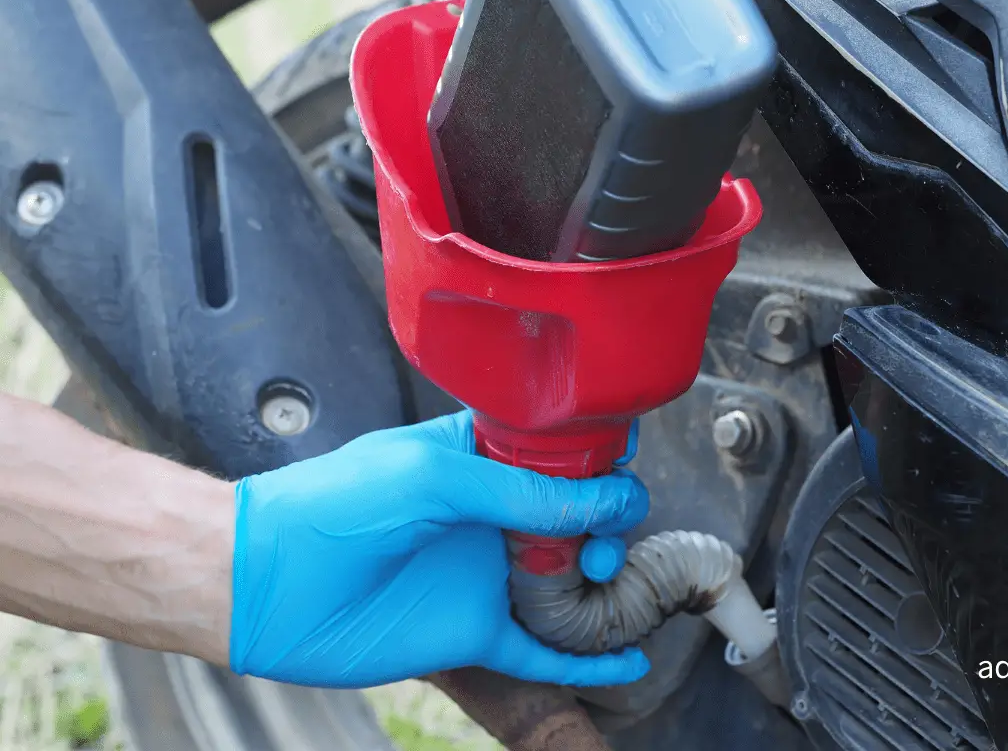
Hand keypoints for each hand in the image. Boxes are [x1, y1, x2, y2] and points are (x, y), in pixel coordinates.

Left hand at [229, 410, 649, 689]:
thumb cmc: (335, 506)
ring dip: (606, 587)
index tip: (620, 469)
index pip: (561, 455)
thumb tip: (605, 501)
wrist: (269, 583)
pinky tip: (627, 662)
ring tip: (608, 585)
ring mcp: (487, 576)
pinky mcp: (476, 634)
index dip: (598, 460)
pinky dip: (587, 661)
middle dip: (608, 526)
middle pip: (579, 520)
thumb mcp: (432, 478)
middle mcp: (492, 517)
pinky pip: (544, 651)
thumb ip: (519, 491)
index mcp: (481, 460)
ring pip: (571, 584)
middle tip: (603, 540)